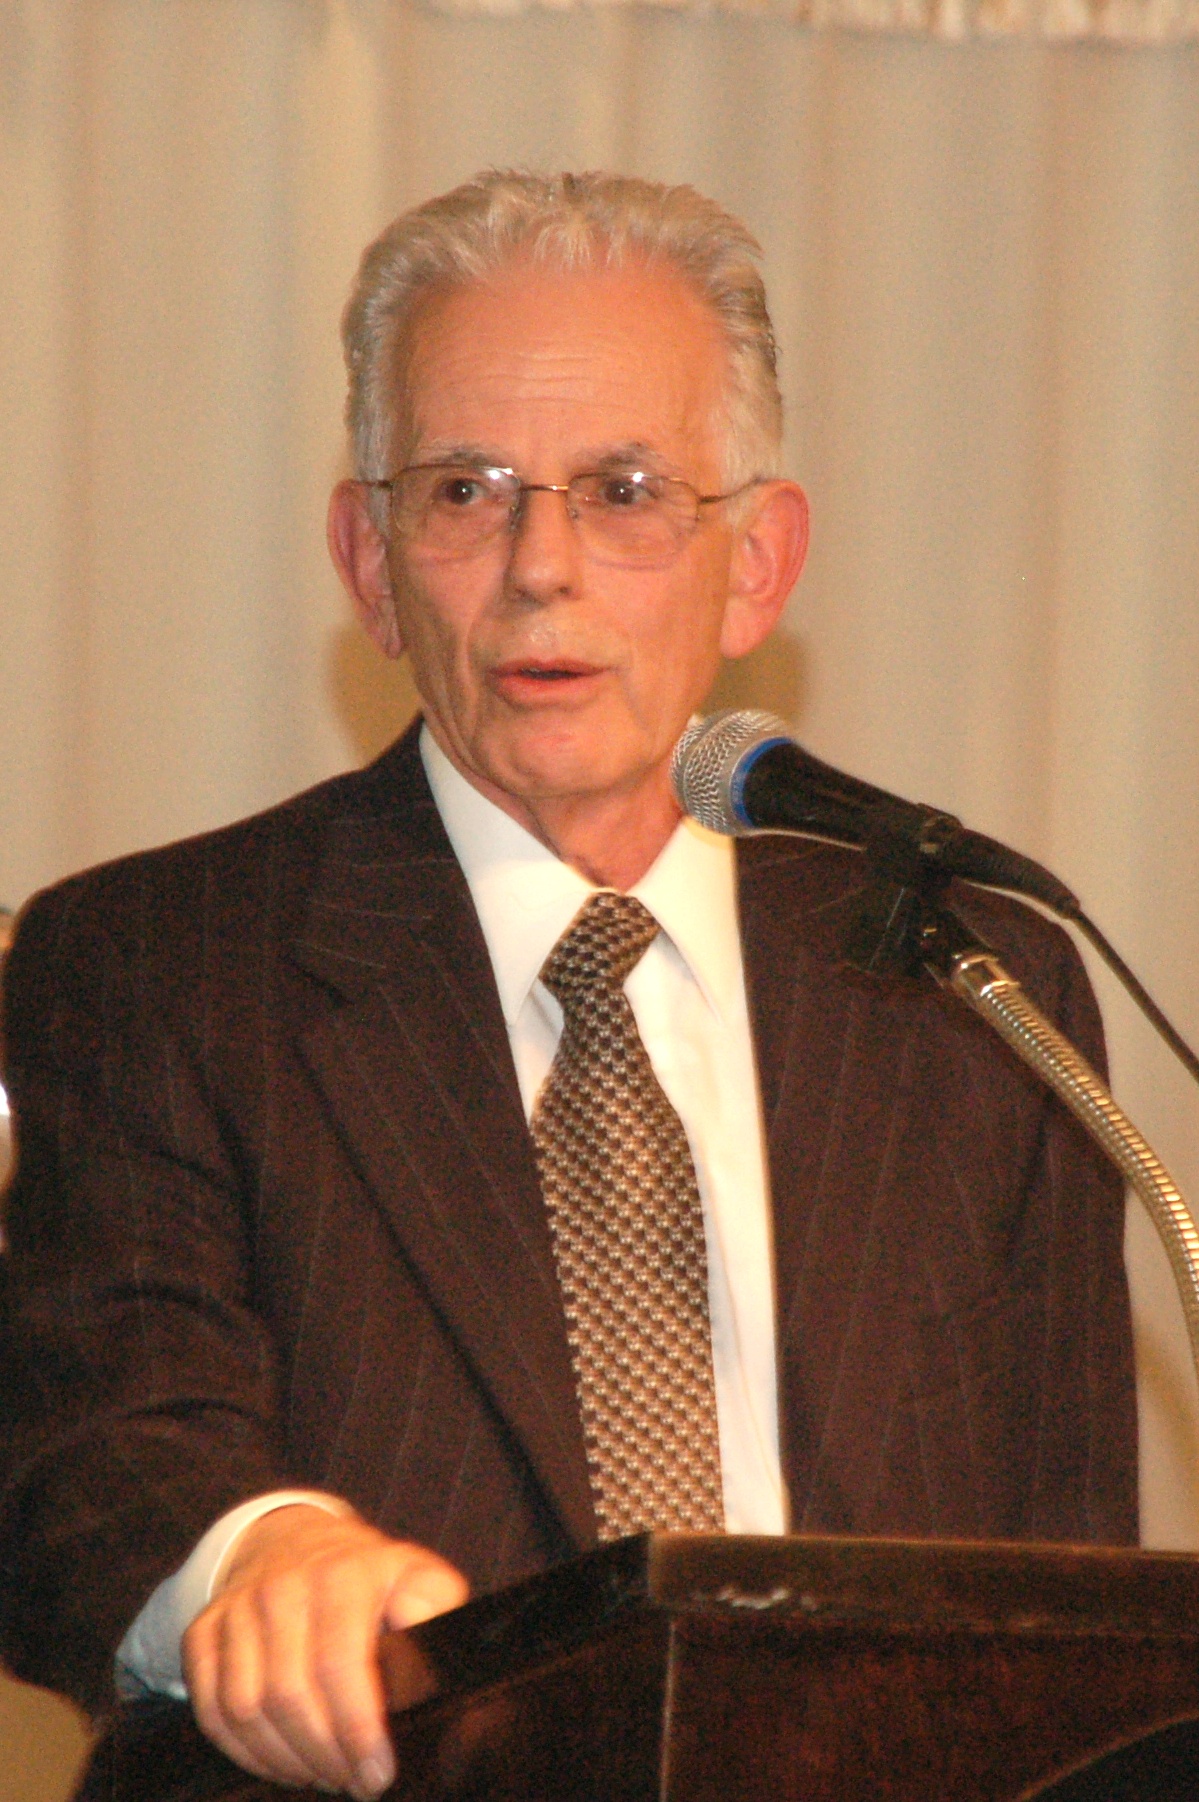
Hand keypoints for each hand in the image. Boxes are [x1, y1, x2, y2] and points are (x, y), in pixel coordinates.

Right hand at [183, 1505, 467, 1797]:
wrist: (292, 1538)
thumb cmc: (364, 1575)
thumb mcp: (414, 1575)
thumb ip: (433, 1603)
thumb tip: (430, 1636)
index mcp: (342, 1573)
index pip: (340, 1663)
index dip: (358, 1729)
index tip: (377, 1774)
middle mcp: (282, 1586)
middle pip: (289, 1695)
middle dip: (324, 1755)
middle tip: (352, 1781)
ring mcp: (237, 1608)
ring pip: (246, 1708)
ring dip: (285, 1759)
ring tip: (321, 1772)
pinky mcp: (202, 1630)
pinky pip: (211, 1709)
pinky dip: (243, 1750)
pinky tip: (279, 1759)